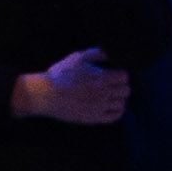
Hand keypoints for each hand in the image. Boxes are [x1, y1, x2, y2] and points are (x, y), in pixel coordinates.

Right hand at [12, 50, 130, 127]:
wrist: (46, 94)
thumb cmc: (61, 74)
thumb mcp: (78, 57)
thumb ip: (97, 53)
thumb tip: (111, 52)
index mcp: (102, 78)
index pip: (125, 76)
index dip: (120, 73)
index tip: (114, 72)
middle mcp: (104, 94)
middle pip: (126, 90)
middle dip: (121, 85)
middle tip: (113, 83)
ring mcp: (100, 107)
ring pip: (122, 103)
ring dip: (119, 98)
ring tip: (111, 94)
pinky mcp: (94, 118)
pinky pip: (114, 117)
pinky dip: (117, 111)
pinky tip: (112, 106)